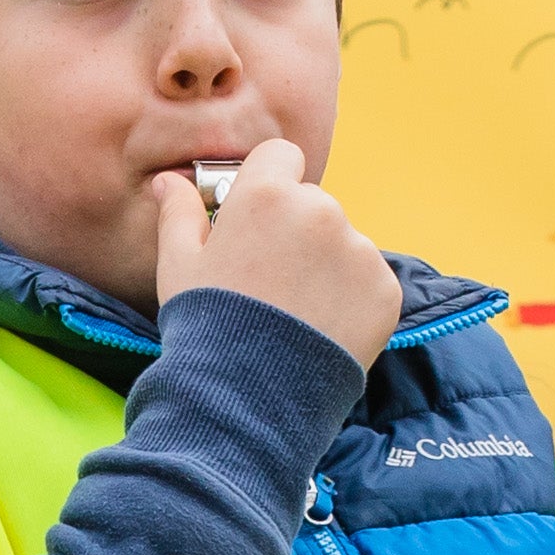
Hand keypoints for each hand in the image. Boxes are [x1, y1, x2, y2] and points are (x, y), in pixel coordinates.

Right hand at [155, 139, 395, 368]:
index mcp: (267, 194)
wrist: (250, 397)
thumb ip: (179, 213)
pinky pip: (367, 279)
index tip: (258, 218)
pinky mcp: (385, 288)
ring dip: (325, 265)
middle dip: (295, 230)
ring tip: (295, 313)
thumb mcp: (179, 266)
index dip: (269, 183)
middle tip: (270, 281)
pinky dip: (351, 299)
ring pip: (343, 242)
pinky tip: (321, 328)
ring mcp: (359, 250)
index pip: (282, 156)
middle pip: (312, 203)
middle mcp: (320, 210)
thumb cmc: (207, 325)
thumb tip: (169, 181)